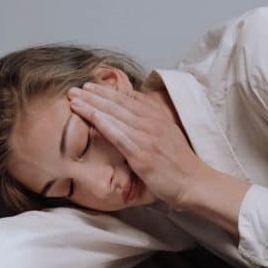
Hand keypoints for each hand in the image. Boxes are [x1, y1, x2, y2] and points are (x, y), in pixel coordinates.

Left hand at [68, 82, 206, 207]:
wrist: (194, 182)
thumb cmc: (179, 162)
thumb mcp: (168, 134)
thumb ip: (151, 123)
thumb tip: (133, 116)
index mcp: (158, 116)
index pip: (129, 97)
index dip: (107, 90)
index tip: (90, 86)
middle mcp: (152, 122)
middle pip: (118, 102)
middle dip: (94, 94)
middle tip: (75, 88)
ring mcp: (146, 137)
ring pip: (114, 115)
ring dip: (91, 104)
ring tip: (74, 98)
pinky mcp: (141, 154)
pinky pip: (117, 134)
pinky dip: (101, 122)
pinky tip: (88, 115)